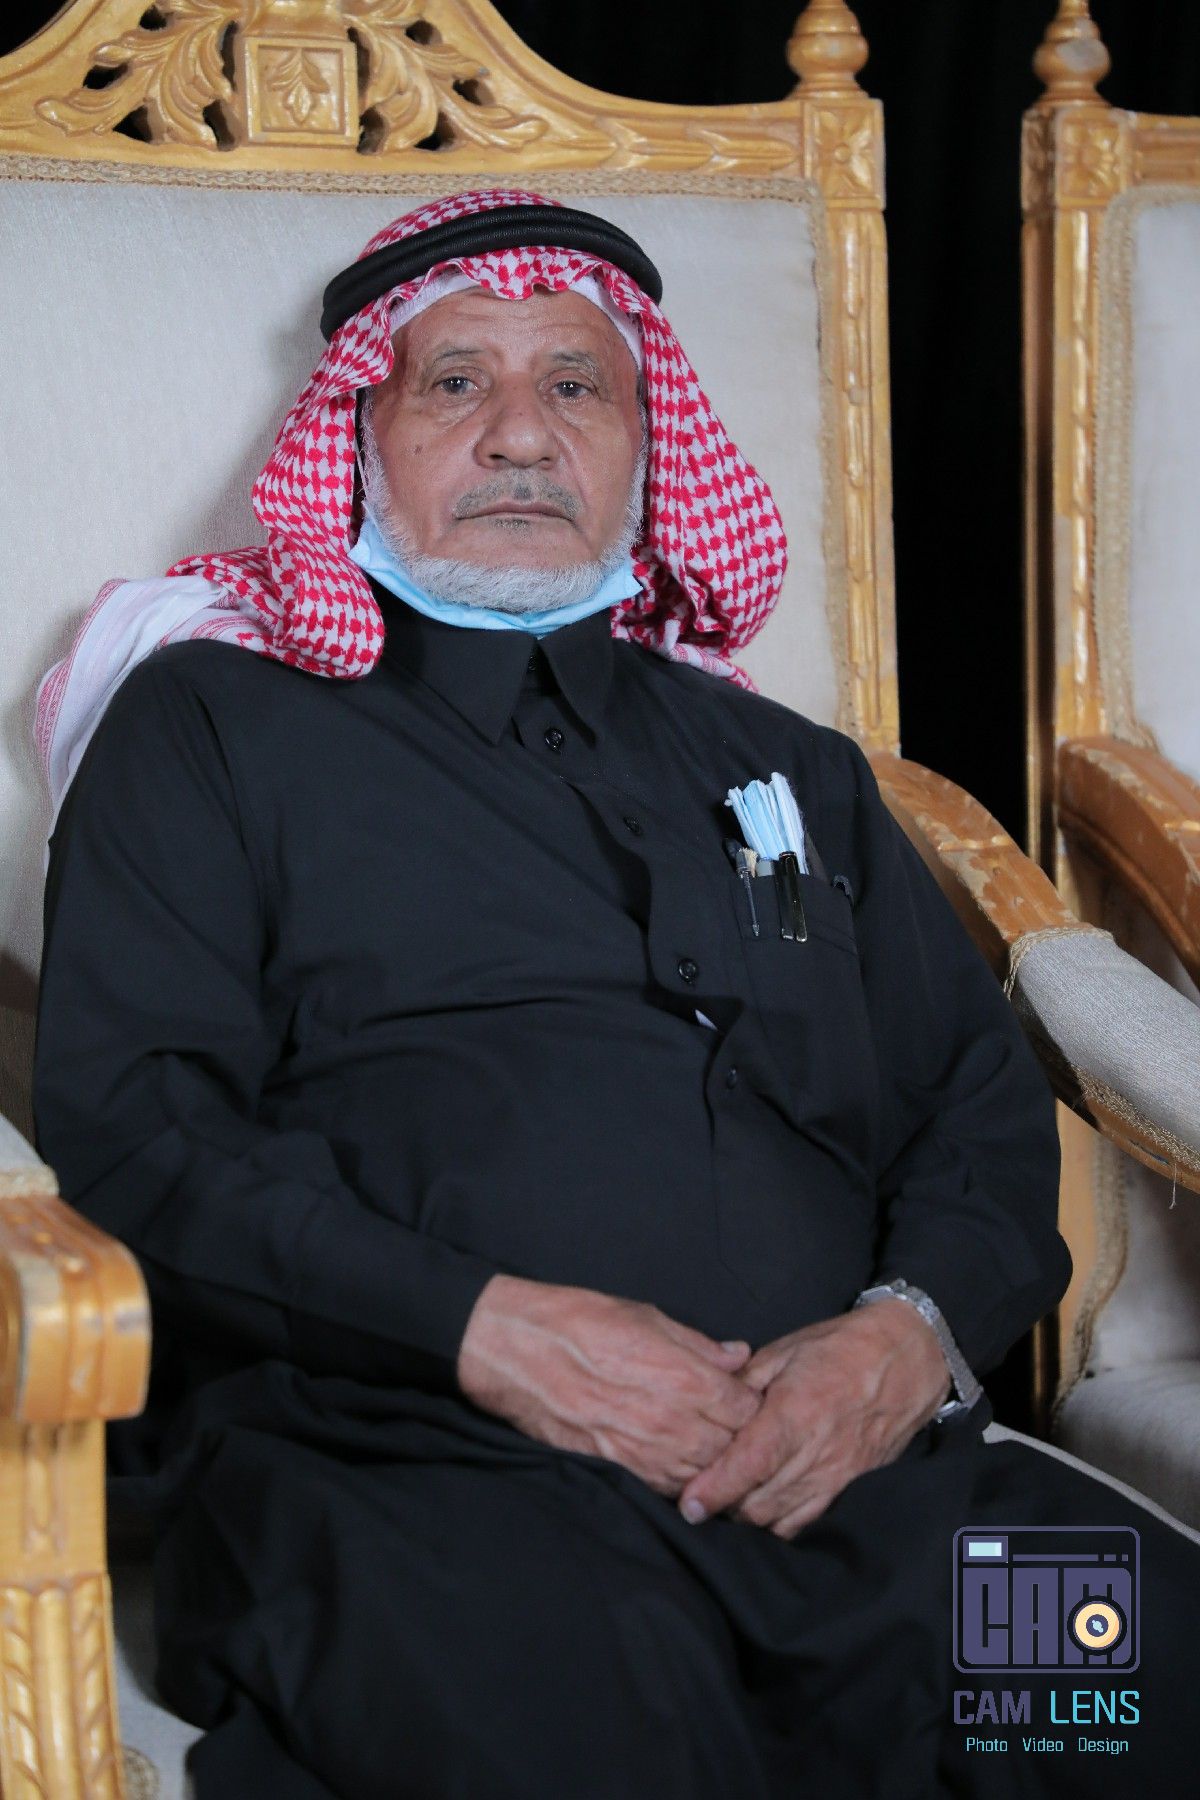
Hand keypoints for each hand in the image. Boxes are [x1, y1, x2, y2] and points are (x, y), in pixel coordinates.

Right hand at [456, 1273, 763, 1497]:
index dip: (753, 1406)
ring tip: (707, 1448)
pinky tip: (675, 1462)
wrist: (519, 1351)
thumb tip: (737, 1356)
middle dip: (739, 1439)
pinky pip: (665, 1487)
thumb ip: (698, 1345)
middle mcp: (672, 1421)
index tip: (746, 1400)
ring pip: (703, 1475)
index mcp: (685, 1377)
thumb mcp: (647, 1318)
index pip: (748, 1410)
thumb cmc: (581, 1323)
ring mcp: (645, 1450)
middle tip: (733, 1428)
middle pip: (732, 1448)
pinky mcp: (617, 1468)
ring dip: (711, 1464)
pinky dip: (679, 1480)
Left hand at [675, 1298, 952, 1538]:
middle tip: (702, 1494)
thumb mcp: (784, 1351)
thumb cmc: (840, 1348)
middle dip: (725, 1506)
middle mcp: (816, 1451)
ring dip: (750, 1517)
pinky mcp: (851, 1487)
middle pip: (758, 1504)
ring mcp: (837, 1475)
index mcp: (795, 1412)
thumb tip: (710, 1408)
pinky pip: (807, 1521)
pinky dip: (780, 1522)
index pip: (747, 1465)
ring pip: (780, 1519)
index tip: (689, 1505)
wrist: (907, 1359)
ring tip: (730, 1500)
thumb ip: (743, 1384)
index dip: (714, 1490)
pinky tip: (765, 1505)